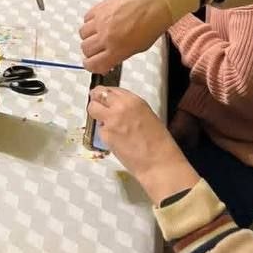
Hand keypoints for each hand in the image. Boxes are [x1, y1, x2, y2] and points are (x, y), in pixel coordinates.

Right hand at [79, 0, 171, 71]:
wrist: (152, 3)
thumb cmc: (151, 24)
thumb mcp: (138, 48)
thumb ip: (120, 54)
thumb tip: (110, 58)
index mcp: (116, 50)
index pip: (93, 64)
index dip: (91, 66)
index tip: (92, 64)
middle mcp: (106, 36)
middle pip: (85, 49)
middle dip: (90, 52)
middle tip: (98, 49)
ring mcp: (100, 21)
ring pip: (82, 33)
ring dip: (89, 36)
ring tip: (99, 34)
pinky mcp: (98, 8)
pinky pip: (86, 18)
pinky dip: (90, 22)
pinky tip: (100, 22)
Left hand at [86, 86, 198, 203]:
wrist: (159, 163)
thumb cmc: (159, 144)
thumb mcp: (148, 116)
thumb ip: (131, 108)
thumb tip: (118, 107)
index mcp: (134, 100)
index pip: (111, 89)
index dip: (105, 94)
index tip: (102, 97)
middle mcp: (121, 107)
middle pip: (98, 94)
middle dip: (96, 100)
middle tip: (97, 105)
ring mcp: (111, 120)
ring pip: (92, 108)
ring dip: (95, 114)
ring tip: (104, 123)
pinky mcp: (105, 134)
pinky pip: (99, 129)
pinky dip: (103, 133)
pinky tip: (115, 140)